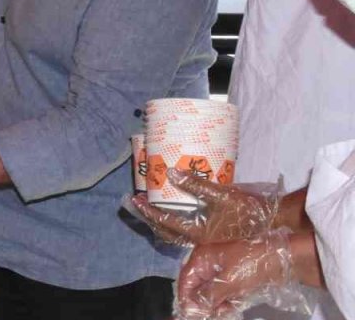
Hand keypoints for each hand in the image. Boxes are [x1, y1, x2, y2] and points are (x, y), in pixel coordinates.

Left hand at [126, 169, 278, 244]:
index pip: (164, 221)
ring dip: (161, 220)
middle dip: (151, 218)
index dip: (148, 211)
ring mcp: (205, 238)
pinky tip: (176, 208)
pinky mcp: (213, 234)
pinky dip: (175, 221)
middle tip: (140, 203)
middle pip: (166, 231)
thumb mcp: (221, 194)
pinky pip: (186, 230)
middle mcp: (198, 238)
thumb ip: (195, 184)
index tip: (135, 200)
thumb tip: (170, 171)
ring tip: (153, 205)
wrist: (273, 222)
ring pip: (175, 233)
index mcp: (196, 231)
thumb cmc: (247, 210)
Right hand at [175, 230, 307, 319]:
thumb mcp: (229, 281)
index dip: (185, 298)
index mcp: (203, 257)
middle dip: (201, 303)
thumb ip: (209, 296)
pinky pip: (224, 294)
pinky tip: (229, 310)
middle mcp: (209, 263)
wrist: (285, 259)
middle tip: (206, 316)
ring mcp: (223, 272)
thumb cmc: (252, 264)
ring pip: (211, 293)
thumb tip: (193, 309)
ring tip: (220, 314)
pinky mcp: (236, 279)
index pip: (186, 280)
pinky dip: (226, 303)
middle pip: (197, 287)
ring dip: (214, 305)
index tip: (189, 314)